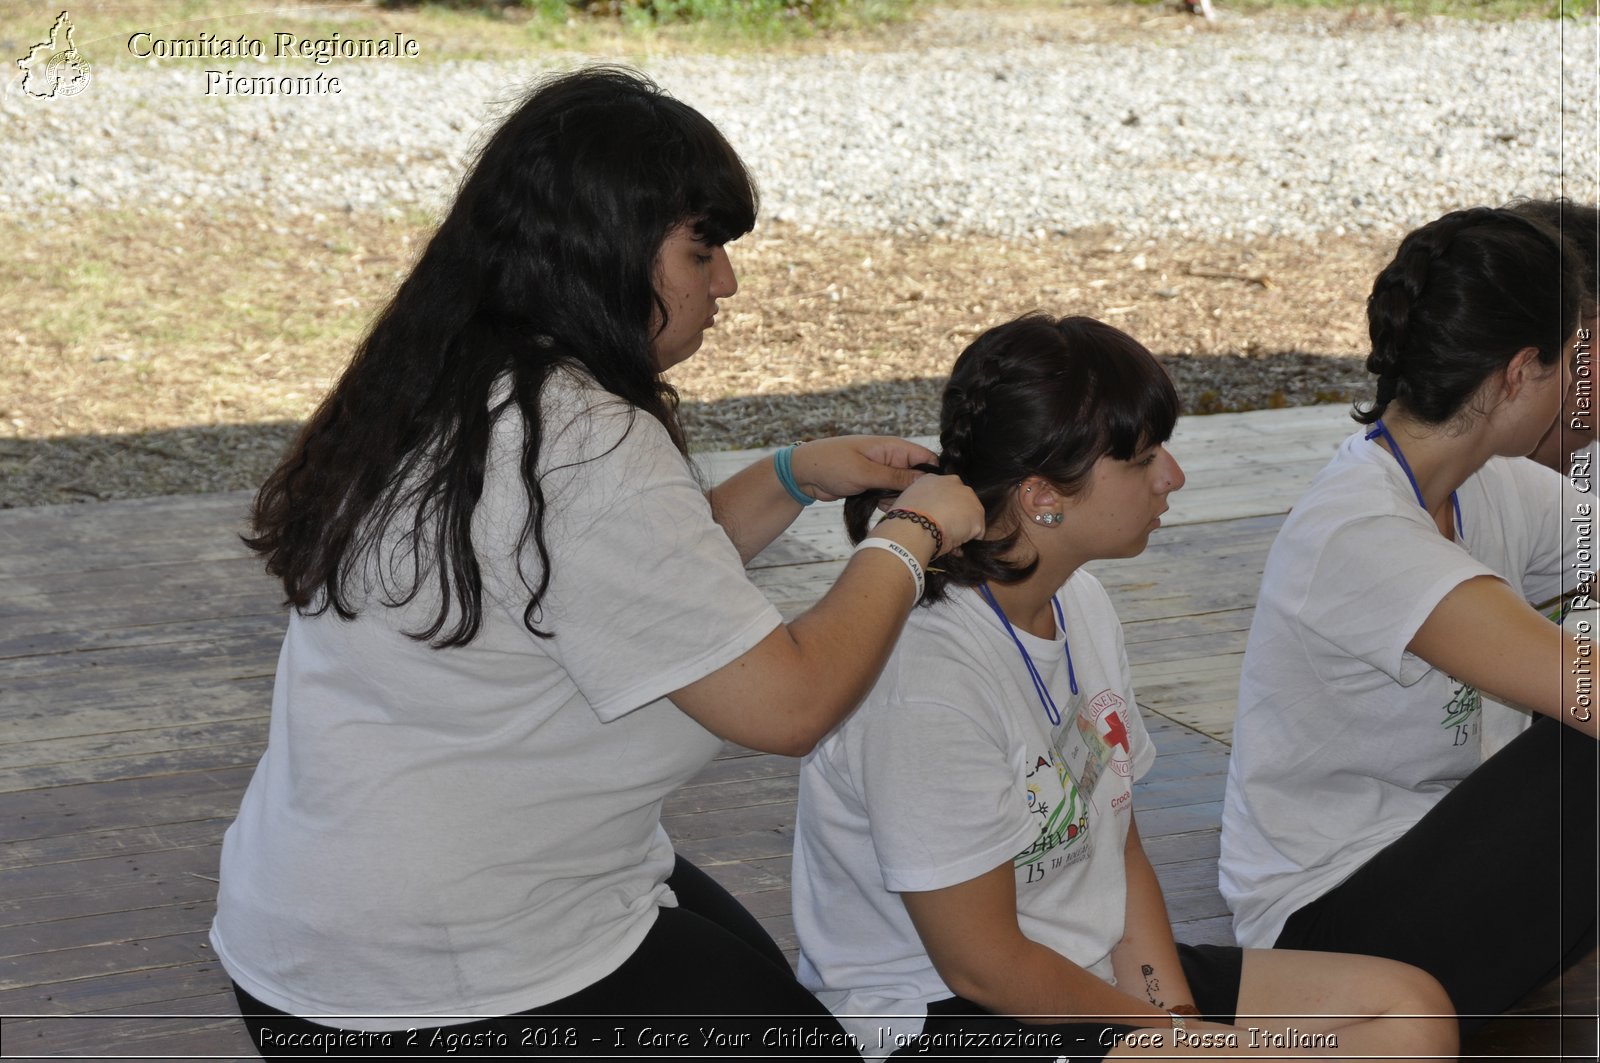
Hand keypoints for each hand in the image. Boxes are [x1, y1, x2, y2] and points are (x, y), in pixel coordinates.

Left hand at [789, 436, 937, 501]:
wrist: (803, 474)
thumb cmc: (832, 464)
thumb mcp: (865, 472)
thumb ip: (896, 477)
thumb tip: (926, 481)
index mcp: (893, 448)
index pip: (926, 458)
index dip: (935, 475)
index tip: (938, 495)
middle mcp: (891, 459)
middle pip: (917, 477)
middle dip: (915, 493)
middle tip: (907, 505)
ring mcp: (882, 473)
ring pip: (904, 490)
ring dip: (899, 501)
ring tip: (888, 506)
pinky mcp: (873, 486)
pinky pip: (889, 496)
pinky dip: (887, 504)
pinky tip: (879, 509)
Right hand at [887, 472, 985, 553]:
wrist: (915, 527)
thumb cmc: (905, 518)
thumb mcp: (907, 502)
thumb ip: (919, 502)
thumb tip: (922, 513)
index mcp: (933, 479)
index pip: (943, 491)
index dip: (940, 506)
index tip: (934, 518)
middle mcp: (953, 482)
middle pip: (960, 500)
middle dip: (955, 514)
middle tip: (942, 529)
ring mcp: (968, 497)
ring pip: (969, 515)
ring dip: (962, 527)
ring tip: (947, 538)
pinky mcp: (977, 514)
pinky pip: (976, 532)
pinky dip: (967, 540)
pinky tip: (954, 545)